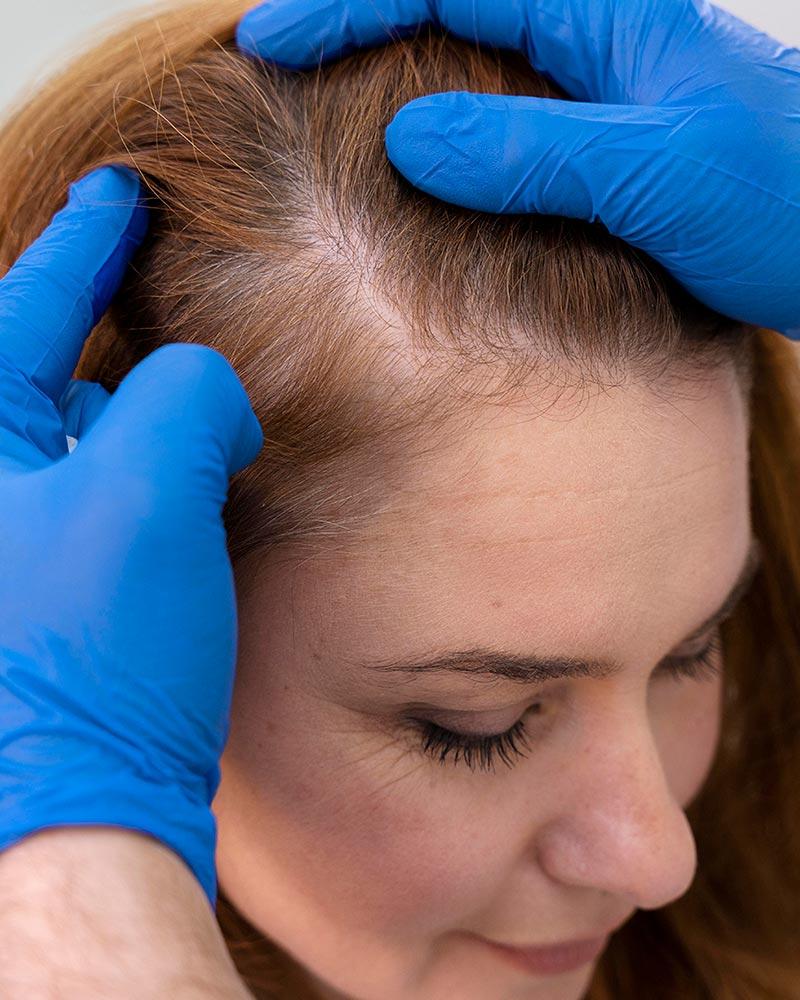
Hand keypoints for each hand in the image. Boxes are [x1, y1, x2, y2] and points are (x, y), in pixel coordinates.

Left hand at [0, 166, 263, 907]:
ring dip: (128, 404)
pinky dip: (141, 470)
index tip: (125, 192)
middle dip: (96, 321)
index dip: (87, 241)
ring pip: (73, 437)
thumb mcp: (147, 491)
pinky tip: (184, 475)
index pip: (29, 303)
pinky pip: (94, 498)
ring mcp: (12, 546)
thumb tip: (205, 390)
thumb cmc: (94, 656)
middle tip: (142, 278)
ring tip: (176, 384)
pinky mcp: (49, 593)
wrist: (80, 814)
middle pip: (41, 368)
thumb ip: (184, 398)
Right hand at [237, 0, 799, 336]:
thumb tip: (403, 140)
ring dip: (393, 65)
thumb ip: (527, 151)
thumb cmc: (780, 203)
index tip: (270, 43)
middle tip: (280, 56)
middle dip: (359, 16)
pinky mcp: (602, 140)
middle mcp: (596, 36)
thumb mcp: (649, 174)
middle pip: (451, 0)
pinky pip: (501, 111)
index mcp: (605, 13)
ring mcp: (597, 88)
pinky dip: (443, 123)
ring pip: (471, 54)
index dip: (349, 4)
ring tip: (321, 94)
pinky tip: (413, 158)